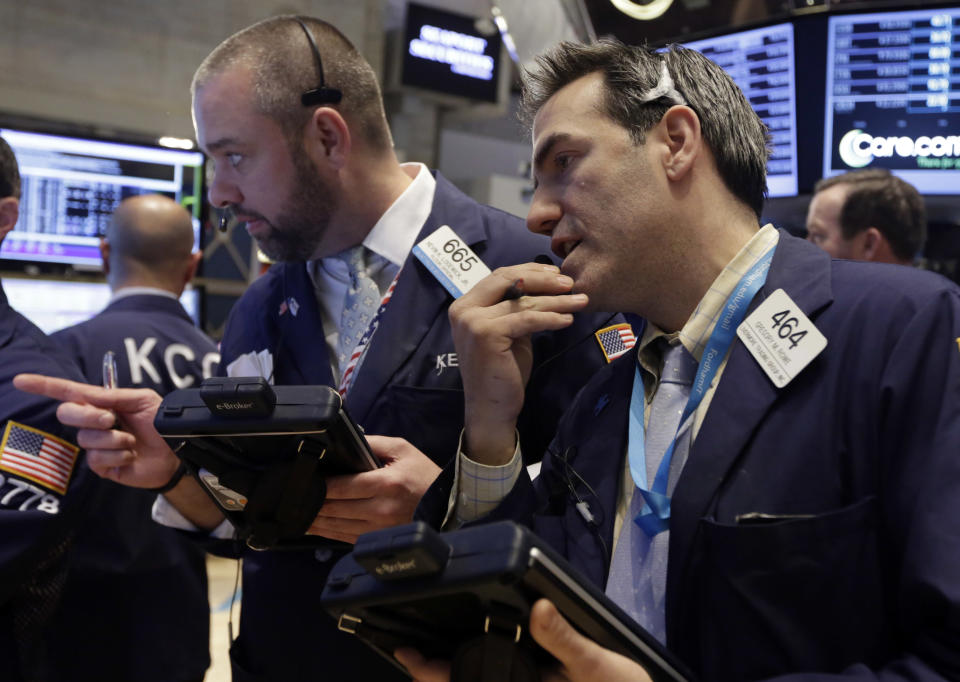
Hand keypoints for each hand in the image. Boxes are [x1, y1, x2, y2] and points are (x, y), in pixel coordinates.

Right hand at [13, 373, 178, 487]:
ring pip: (85, 438)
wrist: (177, 451)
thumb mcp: (143, 400)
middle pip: (67, 413)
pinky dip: (118, 455)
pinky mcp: (101, 465)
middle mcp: (94, 422)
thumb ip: (114, 395)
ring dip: (113, 439)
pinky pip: (96, 459)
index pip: (68, 392)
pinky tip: (130, 455)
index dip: (44, 386)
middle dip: (88, 415)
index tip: (21, 381)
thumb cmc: (160, 423)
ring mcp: (96, 445)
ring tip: (132, 441)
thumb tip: (88, 395)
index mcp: (102, 403)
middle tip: (111, 420)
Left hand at [307, 435, 441, 543]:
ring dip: (317, 522)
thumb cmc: (423, 475)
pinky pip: (347, 538)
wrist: (445, 504)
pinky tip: (318, 527)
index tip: (308, 481)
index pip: (344, 487)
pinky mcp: (378, 539)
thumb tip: (348, 442)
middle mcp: (382, 509)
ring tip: (299, 515)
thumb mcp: (402, 449)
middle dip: (314, 504)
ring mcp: (380, 528)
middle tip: (296, 497)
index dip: (322, 486)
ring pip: (338, 527)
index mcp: (387, 483)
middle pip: (337, 508)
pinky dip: (329, 533)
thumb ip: (373, 444)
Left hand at [393, 599, 652, 681]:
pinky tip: (472, 655)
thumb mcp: (595, 664)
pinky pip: (499, 680)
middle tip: (408, 649)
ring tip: (429, 653)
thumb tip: (538, 607)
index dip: (431, 671)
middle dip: (435, 673)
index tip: (406, 653)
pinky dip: (476, 671)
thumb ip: (563, 639)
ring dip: (454, 674)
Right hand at [448, 263, 587, 464]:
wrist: (491, 408)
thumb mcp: (510, 332)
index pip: (500, 277)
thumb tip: (546, 286)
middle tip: (570, 283)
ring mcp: (472, 321)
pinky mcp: (486, 335)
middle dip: (543, 280)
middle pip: (508, 280)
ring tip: (580, 301)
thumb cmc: (502, 372)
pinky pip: (527, 319)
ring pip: (523, 301)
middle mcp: (464, 309)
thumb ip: (516, 309)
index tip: (556, 274)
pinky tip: (568, 320)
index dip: (530, 272)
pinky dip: (551, 318)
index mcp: (466, 305)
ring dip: (556, 300)